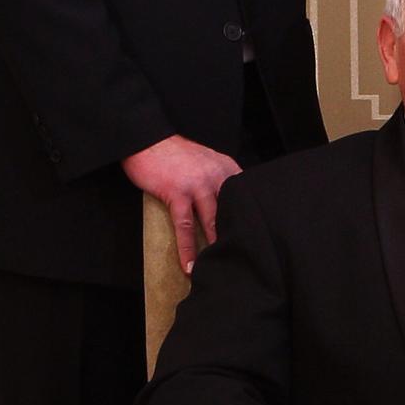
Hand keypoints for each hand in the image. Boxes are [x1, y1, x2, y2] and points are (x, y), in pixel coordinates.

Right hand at [121, 134, 240, 273]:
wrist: (146, 139)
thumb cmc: (175, 154)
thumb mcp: (206, 161)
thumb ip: (219, 180)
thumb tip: (228, 208)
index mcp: (227, 168)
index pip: (246, 197)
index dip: (252, 218)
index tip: (257, 239)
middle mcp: (217, 175)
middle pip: (233, 211)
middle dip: (238, 235)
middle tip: (244, 258)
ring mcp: (198, 185)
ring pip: (212, 221)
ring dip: (215, 246)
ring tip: (218, 266)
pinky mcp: (177, 193)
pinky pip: (185, 226)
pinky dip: (187, 247)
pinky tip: (189, 264)